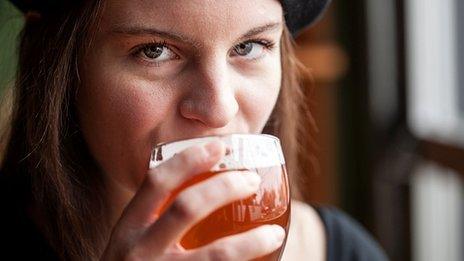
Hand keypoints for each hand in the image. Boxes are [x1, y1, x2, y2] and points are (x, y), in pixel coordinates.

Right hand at [101, 140, 285, 259]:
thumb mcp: (135, 242)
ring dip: (251, 242)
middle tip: (252, 181)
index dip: (189, 160)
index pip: (156, 182)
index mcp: (128, 229)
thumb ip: (159, 220)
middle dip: (225, 188)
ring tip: (275, 233)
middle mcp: (139, 252)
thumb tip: (211, 191)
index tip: (220, 146)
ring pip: (215, 256)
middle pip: (187, 208)